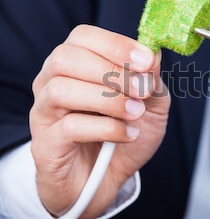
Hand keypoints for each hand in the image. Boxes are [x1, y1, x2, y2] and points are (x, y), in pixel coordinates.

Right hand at [29, 25, 169, 218]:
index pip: (83, 36)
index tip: (146, 61)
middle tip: (143, 91)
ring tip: (135, 113)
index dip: (116, 44)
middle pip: (66, 58)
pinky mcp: (45, 144)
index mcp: (76, 65)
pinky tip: (127, 134)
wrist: (106, 181)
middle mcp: (52, 83)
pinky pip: (70, 127)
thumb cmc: (124, 135)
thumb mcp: (151, 105)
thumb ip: (152, 79)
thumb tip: (155, 52)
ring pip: (63, 90)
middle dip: (112, 71)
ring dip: (109, 100)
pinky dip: (107, 128)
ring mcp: (45, 113)